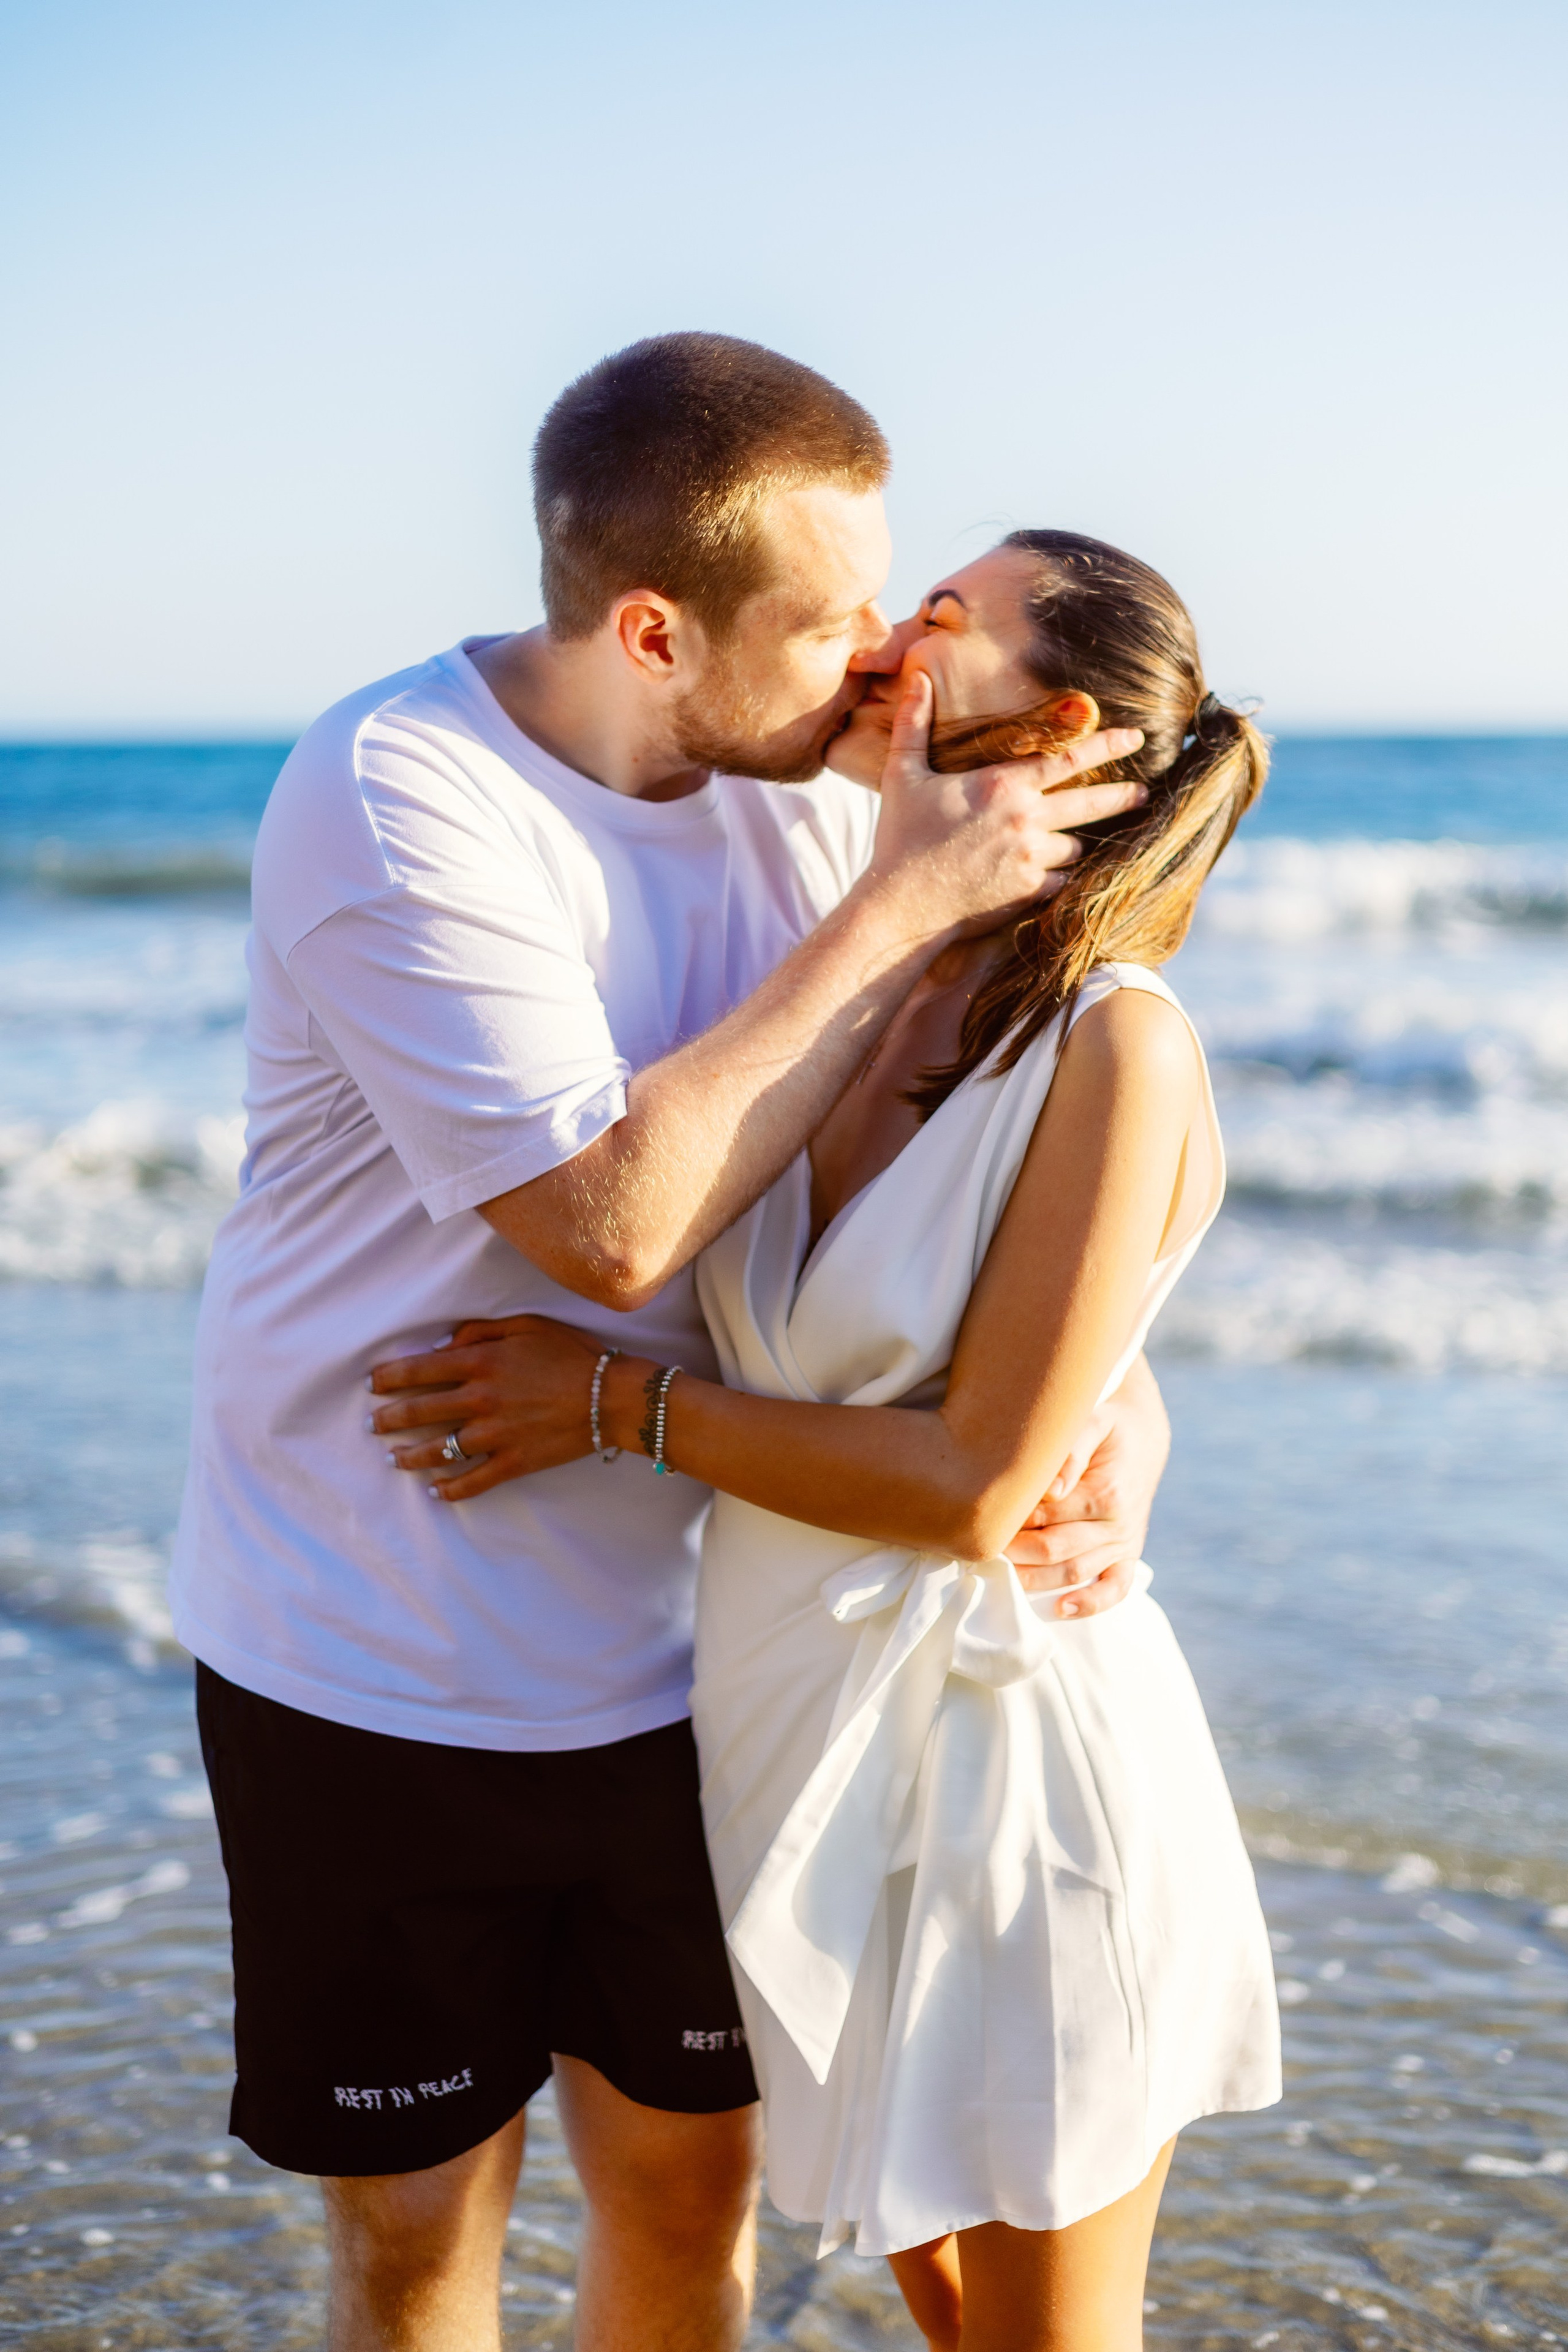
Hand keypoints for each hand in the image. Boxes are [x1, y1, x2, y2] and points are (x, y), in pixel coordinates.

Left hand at [367, 1316, 603, 1501]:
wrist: (612, 1397)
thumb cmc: (572, 1355)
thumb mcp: (527, 1326)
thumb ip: (480, 1330)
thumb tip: (441, 1346)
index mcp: (481, 1361)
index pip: (419, 1370)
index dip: (389, 1377)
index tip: (372, 1384)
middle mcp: (480, 1399)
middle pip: (419, 1411)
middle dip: (388, 1419)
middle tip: (372, 1425)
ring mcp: (495, 1434)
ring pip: (438, 1450)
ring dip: (409, 1456)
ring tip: (393, 1460)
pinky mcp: (513, 1462)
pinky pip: (472, 1481)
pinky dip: (450, 1489)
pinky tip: (435, 1491)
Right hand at [866, 670, 1147, 941]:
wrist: (901, 905)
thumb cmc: (900, 838)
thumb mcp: (902, 775)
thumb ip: (913, 723)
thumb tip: (918, 678)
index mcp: (1003, 785)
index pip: (1071, 759)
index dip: (1109, 745)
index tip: (1136, 738)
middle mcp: (1026, 819)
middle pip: (1091, 803)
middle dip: (1124, 796)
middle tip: (1145, 792)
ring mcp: (1032, 858)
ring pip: (1076, 845)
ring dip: (1079, 840)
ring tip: (1085, 838)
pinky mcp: (1029, 891)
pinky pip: (1064, 880)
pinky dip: (1065, 876)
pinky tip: (1065, 874)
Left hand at [1005, 1355, 1170, 1618]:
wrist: (1141, 1439)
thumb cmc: (1105, 1426)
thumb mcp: (1093, 1420)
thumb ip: (1071, 1449)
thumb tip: (1052, 1490)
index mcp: (1107, 1491)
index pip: (1045, 1516)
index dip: (1010, 1519)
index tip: (980, 1517)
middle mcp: (1118, 1524)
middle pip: (1053, 1549)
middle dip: (1012, 1551)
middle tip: (977, 1547)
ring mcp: (1123, 1544)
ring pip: (1073, 1573)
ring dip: (1033, 1579)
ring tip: (998, 1575)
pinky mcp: (1128, 1557)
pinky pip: (1115, 1589)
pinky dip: (1090, 1604)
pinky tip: (1059, 1609)